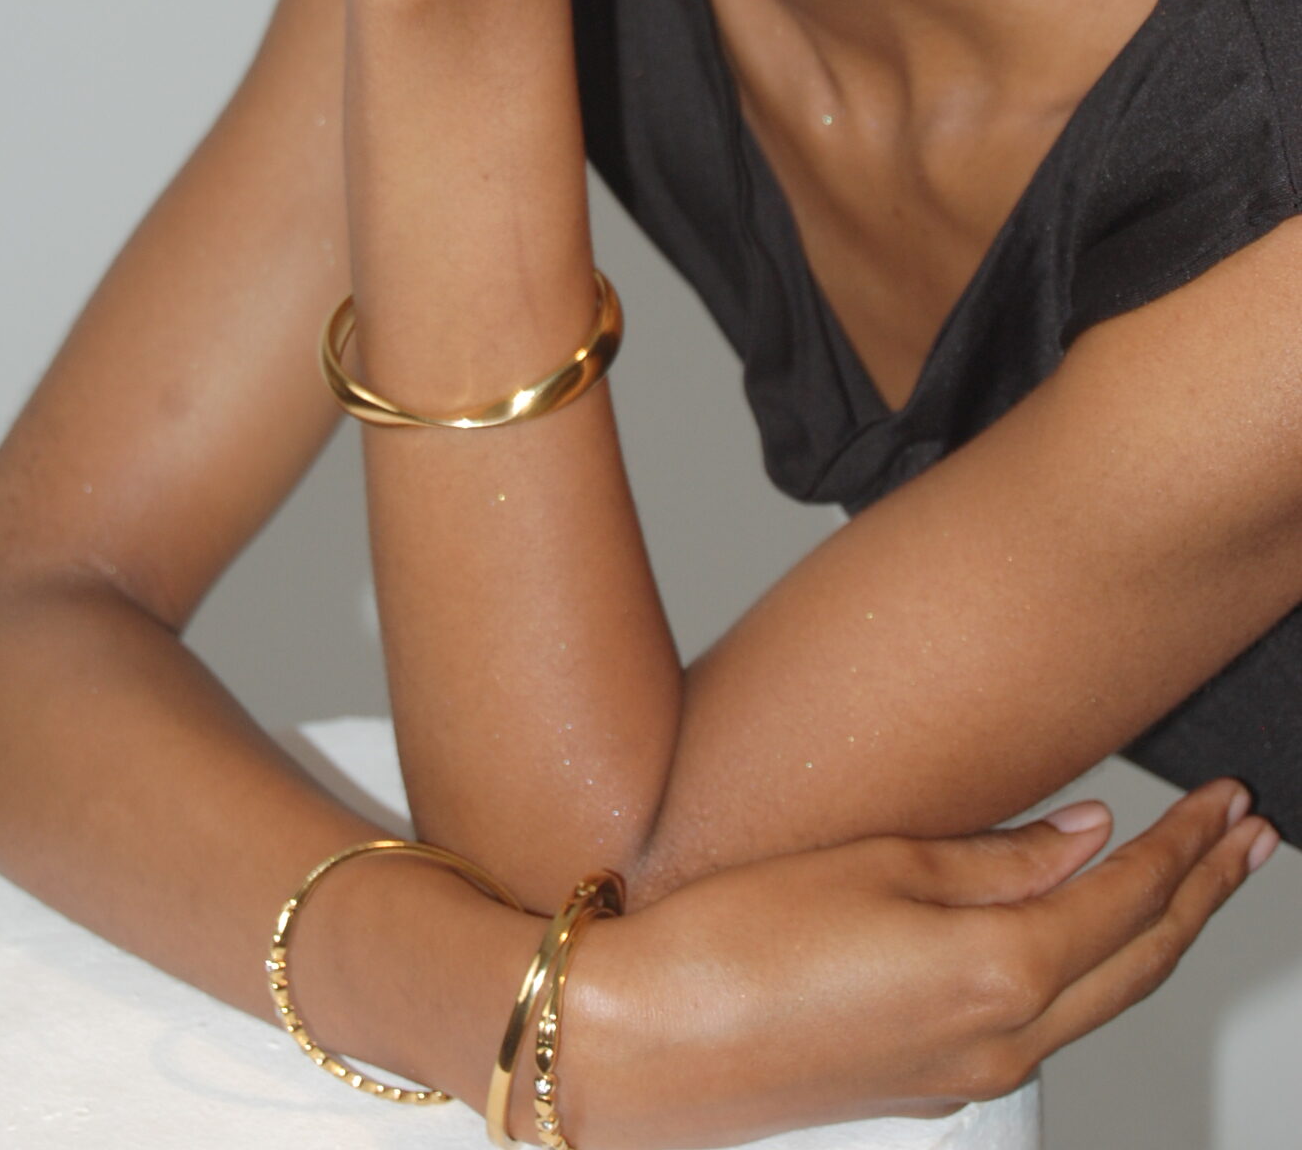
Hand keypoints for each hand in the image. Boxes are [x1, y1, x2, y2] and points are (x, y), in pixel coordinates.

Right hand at [560, 781, 1273, 1149]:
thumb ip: (995, 855)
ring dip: (1160, 935)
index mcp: (996, 974)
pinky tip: (1083, 934)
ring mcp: (964, 1069)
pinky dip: (1093, 971)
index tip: (1225, 803)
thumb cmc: (734, 945)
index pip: (1128, 900)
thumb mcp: (873, 864)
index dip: (1186, 846)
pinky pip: (1046, 1021)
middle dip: (1201, 893)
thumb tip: (1086, 835)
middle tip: (1245, 836)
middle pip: (1136, 961)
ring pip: (1100, 1000)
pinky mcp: (925, 1078)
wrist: (640, 1042)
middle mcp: (998, 1037)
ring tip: (1195, 881)